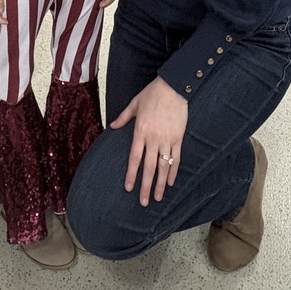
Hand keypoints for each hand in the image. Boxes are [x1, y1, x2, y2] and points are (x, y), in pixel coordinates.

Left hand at [111, 76, 188, 205]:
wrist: (173, 87)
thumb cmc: (152, 94)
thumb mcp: (134, 104)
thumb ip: (123, 118)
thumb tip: (112, 126)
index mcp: (140, 131)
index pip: (134, 158)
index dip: (132, 174)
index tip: (129, 188)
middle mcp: (153, 139)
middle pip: (149, 168)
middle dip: (146, 186)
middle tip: (144, 202)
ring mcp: (167, 140)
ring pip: (163, 167)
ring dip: (161, 184)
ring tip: (158, 198)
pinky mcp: (178, 138)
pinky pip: (176, 159)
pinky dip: (173, 171)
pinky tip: (171, 182)